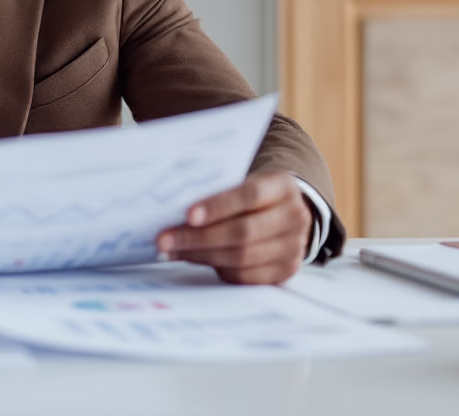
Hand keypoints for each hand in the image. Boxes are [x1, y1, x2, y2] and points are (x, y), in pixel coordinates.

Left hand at [155, 171, 312, 284]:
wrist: (285, 212)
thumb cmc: (252, 195)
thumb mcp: (243, 181)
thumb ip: (218, 190)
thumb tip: (174, 210)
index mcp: (282, 186)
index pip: (250, 195)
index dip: (218, 205)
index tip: (187, 215)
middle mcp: (294, 217)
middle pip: (243, 232)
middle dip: (198, 237)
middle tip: (164, 239)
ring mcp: (293, 247)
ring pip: (242, 257)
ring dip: (201, 255)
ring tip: (171, 251)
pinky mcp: (285, 271)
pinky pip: (246, 276)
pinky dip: (216, 269)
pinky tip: (193, 260)